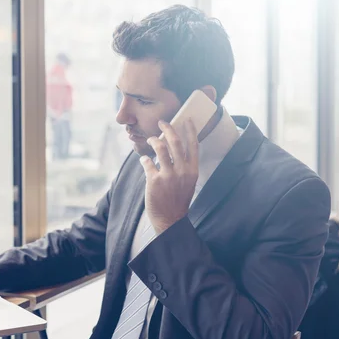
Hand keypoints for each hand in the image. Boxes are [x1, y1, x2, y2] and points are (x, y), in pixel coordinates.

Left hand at [140, 119, 198, 233]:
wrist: (170, 218)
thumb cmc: (178, 198)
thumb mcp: (187, 181)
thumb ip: (183, 166)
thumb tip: (173, 147)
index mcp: (192, 170)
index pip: (193, 145)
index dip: (190, 130)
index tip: (187, 120)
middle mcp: (182, 171)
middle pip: (175, 141)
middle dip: (167, 128)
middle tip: (161, 122)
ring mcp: (168, 175)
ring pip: (160, 147)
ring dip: (153, 140)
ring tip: (150, 139)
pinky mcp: (154, 180)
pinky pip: (147, 162)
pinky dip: (144, 159)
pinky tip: (144, 160)